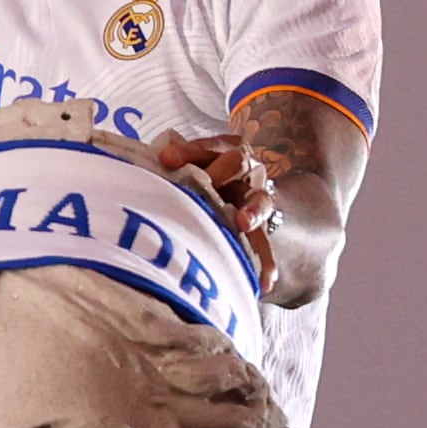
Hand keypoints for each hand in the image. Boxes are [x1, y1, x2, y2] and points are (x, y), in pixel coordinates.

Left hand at [147, 129, 278, 287]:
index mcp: (224, 150)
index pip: (207, 147)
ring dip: (251, 212)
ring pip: (258, 201)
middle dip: (220, 175)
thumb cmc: (203, 177)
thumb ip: (176, 161)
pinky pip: (265, 243)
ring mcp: (256, 198)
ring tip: (244, 224)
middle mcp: (245, 171)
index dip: (188, 152)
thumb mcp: (190, 164)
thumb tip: (160, 160)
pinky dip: (266, 261)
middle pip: (237, 165)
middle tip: (204, 185)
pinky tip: (264, 281)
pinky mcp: (261, 228)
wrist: (244, 188)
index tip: (166, 160)